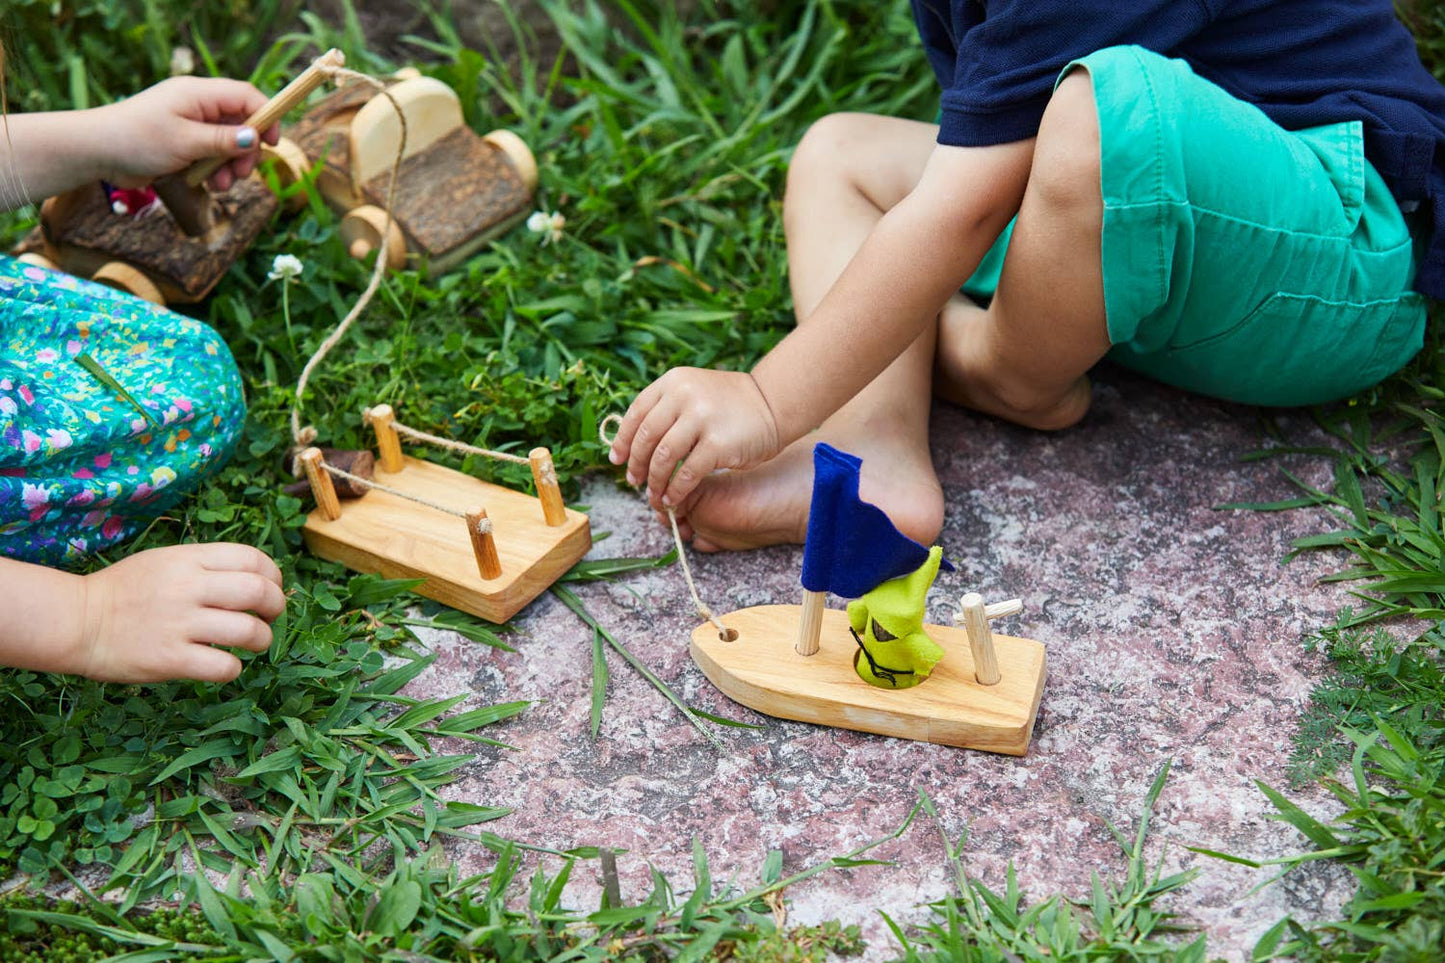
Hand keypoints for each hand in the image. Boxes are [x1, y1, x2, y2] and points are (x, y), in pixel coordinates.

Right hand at [74, 543, 284, 683]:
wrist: (76, 621)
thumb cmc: (125, 592)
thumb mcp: (166, 561)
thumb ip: (206, 567)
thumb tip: (256, 580)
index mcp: (189, 560)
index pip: (252, 559)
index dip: (273, 576)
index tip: (271, 589)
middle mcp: (188, 588)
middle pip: (258, 592)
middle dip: (276, 606)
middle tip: (270, 617)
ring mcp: (179, 624)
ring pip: (249, 631)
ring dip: (262, 639)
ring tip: (254, 643)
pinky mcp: (170, 659)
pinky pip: (224, 667)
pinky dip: (233, 668)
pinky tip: (223, 665)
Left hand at [93, 77, 280, 190]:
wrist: (96, 152)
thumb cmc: (137, 140)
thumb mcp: (186, 141)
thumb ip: (224, 140)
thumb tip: (257, 137)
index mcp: (198, 94)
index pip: (246, 96)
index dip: (266, 116)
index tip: (273, 143)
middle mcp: (197, 105)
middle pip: (241, 123)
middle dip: (246, 151)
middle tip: (240, 174)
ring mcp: (190, 124)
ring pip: (228, 143)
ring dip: (230, 166)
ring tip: (219, 185)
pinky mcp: (183, 142)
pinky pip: (211, 154)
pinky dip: (215, 169)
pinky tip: (207, 183)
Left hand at [608, 367, 780, 510]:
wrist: (773, 403)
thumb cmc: (730, 405)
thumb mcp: (693, 393)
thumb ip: (666, 410)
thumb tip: (632, 444)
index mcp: (673, 382)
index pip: (636, 414)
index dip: (623, 441)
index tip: (617, 460)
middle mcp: (683, 395)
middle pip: (646, 437)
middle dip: (636, 464)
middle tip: (634, 482)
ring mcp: (701, 418)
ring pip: (662, 457)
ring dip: (654, 481)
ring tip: (654, 495)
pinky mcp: (717, 443)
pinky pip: (686, 473)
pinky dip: (675, 490)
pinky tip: (673, 498)